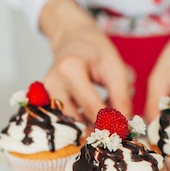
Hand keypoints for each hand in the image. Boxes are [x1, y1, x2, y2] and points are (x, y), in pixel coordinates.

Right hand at [39, 0, 131, 123]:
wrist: (74, 38)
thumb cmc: (96, 51)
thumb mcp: (116, 68)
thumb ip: (121, 97)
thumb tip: (123, 125)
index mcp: (70, 70)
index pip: (91, 108)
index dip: (110, 124)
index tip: (124, 132)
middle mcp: (53, 83)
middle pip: (77, 120)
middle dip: (98, 128)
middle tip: (116, 129)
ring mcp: (46, 94)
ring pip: (70, 124)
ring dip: (90, 126)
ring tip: (106, 116)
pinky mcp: (46, 101)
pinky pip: (65, 120)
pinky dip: (82, 122)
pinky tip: (94, 113)